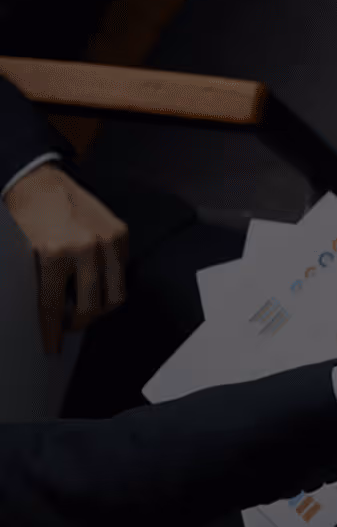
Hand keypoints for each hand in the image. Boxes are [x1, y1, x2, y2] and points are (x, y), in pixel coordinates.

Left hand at [4, 163, 127, 352]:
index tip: (53, 346)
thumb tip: (51, 316)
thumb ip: (40, 282)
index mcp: (54, 253)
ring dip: (100, 307)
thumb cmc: (25, 216)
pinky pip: (122, 272)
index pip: (54, 305)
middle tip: (70, 326)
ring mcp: (108, 240)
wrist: (39, 180)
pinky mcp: (121, 234)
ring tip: (85, 306)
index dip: (53, 330)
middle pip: (91, 306)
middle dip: (80, 322)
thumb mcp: (23, 253)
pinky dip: (109, 283)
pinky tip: (94, 282)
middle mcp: (86, 248)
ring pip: (114, 294)